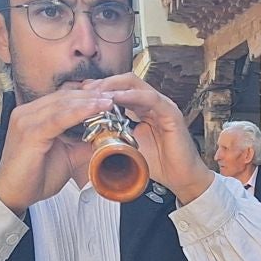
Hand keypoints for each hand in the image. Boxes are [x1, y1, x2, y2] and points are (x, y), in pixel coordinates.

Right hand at [0, 85, 119, 211]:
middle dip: (91, 95)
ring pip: (62, 104)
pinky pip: (58, 118)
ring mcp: (26, 120)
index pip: (64, 98)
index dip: (87, 96)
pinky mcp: (29, 132)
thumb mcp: (67, 157)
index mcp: (34, 115)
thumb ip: (84, 144)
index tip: (110, 97)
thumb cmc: (35, 177)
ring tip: (110, 101)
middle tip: (114, 96)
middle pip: (64, 97)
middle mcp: (27, 113)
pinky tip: (96, 109)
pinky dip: (79, 112)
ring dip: (88, 101)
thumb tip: (107, 138)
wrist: (13, 195)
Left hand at [90, 74, 217, 202]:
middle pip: (126, 81)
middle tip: (85, 90)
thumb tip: (89, 131)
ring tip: (96, 92)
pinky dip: (131, 96)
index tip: (80, 94)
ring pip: (136, 84)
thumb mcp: (127, 146)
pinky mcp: (171, 113)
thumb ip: (113, 134)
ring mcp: (163, 105)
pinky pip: (150, 98)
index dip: (100, 89)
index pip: (120, 89)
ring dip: (114, 86)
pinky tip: (115, 98)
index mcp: (143, 108)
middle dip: (104, 83)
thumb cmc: (158, 164)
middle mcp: (154, 103)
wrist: (180, 179)